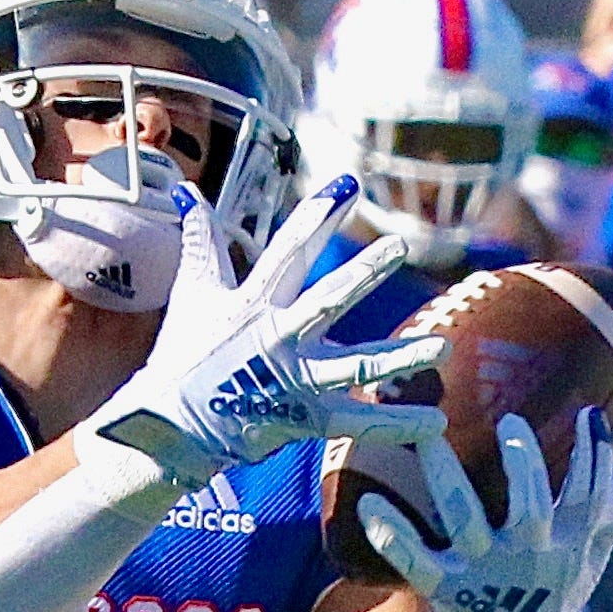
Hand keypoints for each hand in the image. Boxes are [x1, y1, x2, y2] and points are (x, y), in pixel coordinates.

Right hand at [96, 179, 449, 484]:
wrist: (169, 426)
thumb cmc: (184, 355)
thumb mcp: (194, 292)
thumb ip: (201, 239)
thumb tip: (186, 189)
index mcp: (254, 302)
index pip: (288, 250)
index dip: (316, 216)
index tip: (345, 185)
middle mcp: (279, 337)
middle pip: (328, 299)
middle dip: (364, 271)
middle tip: (400, 244)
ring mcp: (295, 379)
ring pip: (356, 366)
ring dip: (401, 358)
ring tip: (442, 347)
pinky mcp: (305, 418)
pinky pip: (357, 422)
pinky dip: (396, 424)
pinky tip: (436, 423)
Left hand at [359, 410, 612, 611]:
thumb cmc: (553, 603)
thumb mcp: (589, 562)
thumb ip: (612, 516)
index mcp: (564, 546)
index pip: (585, 495)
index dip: (592, 456)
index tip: (588, 413)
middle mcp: (527, 557)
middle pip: (529, 507)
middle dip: (524, 465)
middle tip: (511, 422)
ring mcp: (485, 573)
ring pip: (465, 520)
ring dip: (447, 478)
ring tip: (429, 439)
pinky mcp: (447, 589)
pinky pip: (415, 560)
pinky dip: (391, 535)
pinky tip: (369, 503)